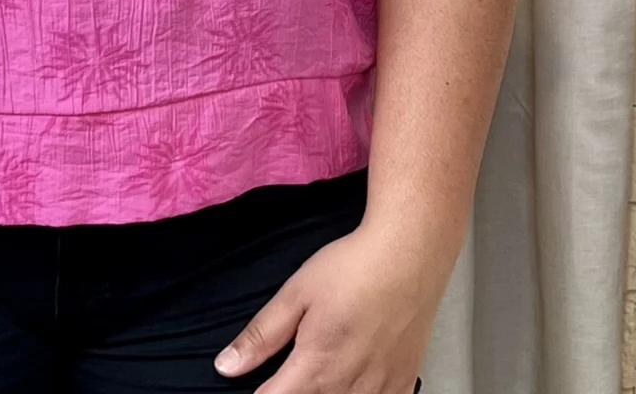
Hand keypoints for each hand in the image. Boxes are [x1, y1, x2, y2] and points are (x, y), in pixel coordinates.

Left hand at [212, 219, 444, 392]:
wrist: (409, 255)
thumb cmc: (353, 268)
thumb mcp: (296, 293)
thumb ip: (262, 335)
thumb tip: (226, 366)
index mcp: (316, 366)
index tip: (257, 382)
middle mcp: (348, 388)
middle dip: (291, 391)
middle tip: (294, 363)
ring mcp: (379, 391)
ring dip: (323, 393)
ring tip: (321, 367)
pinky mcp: (403, 385)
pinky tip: (351, 378)